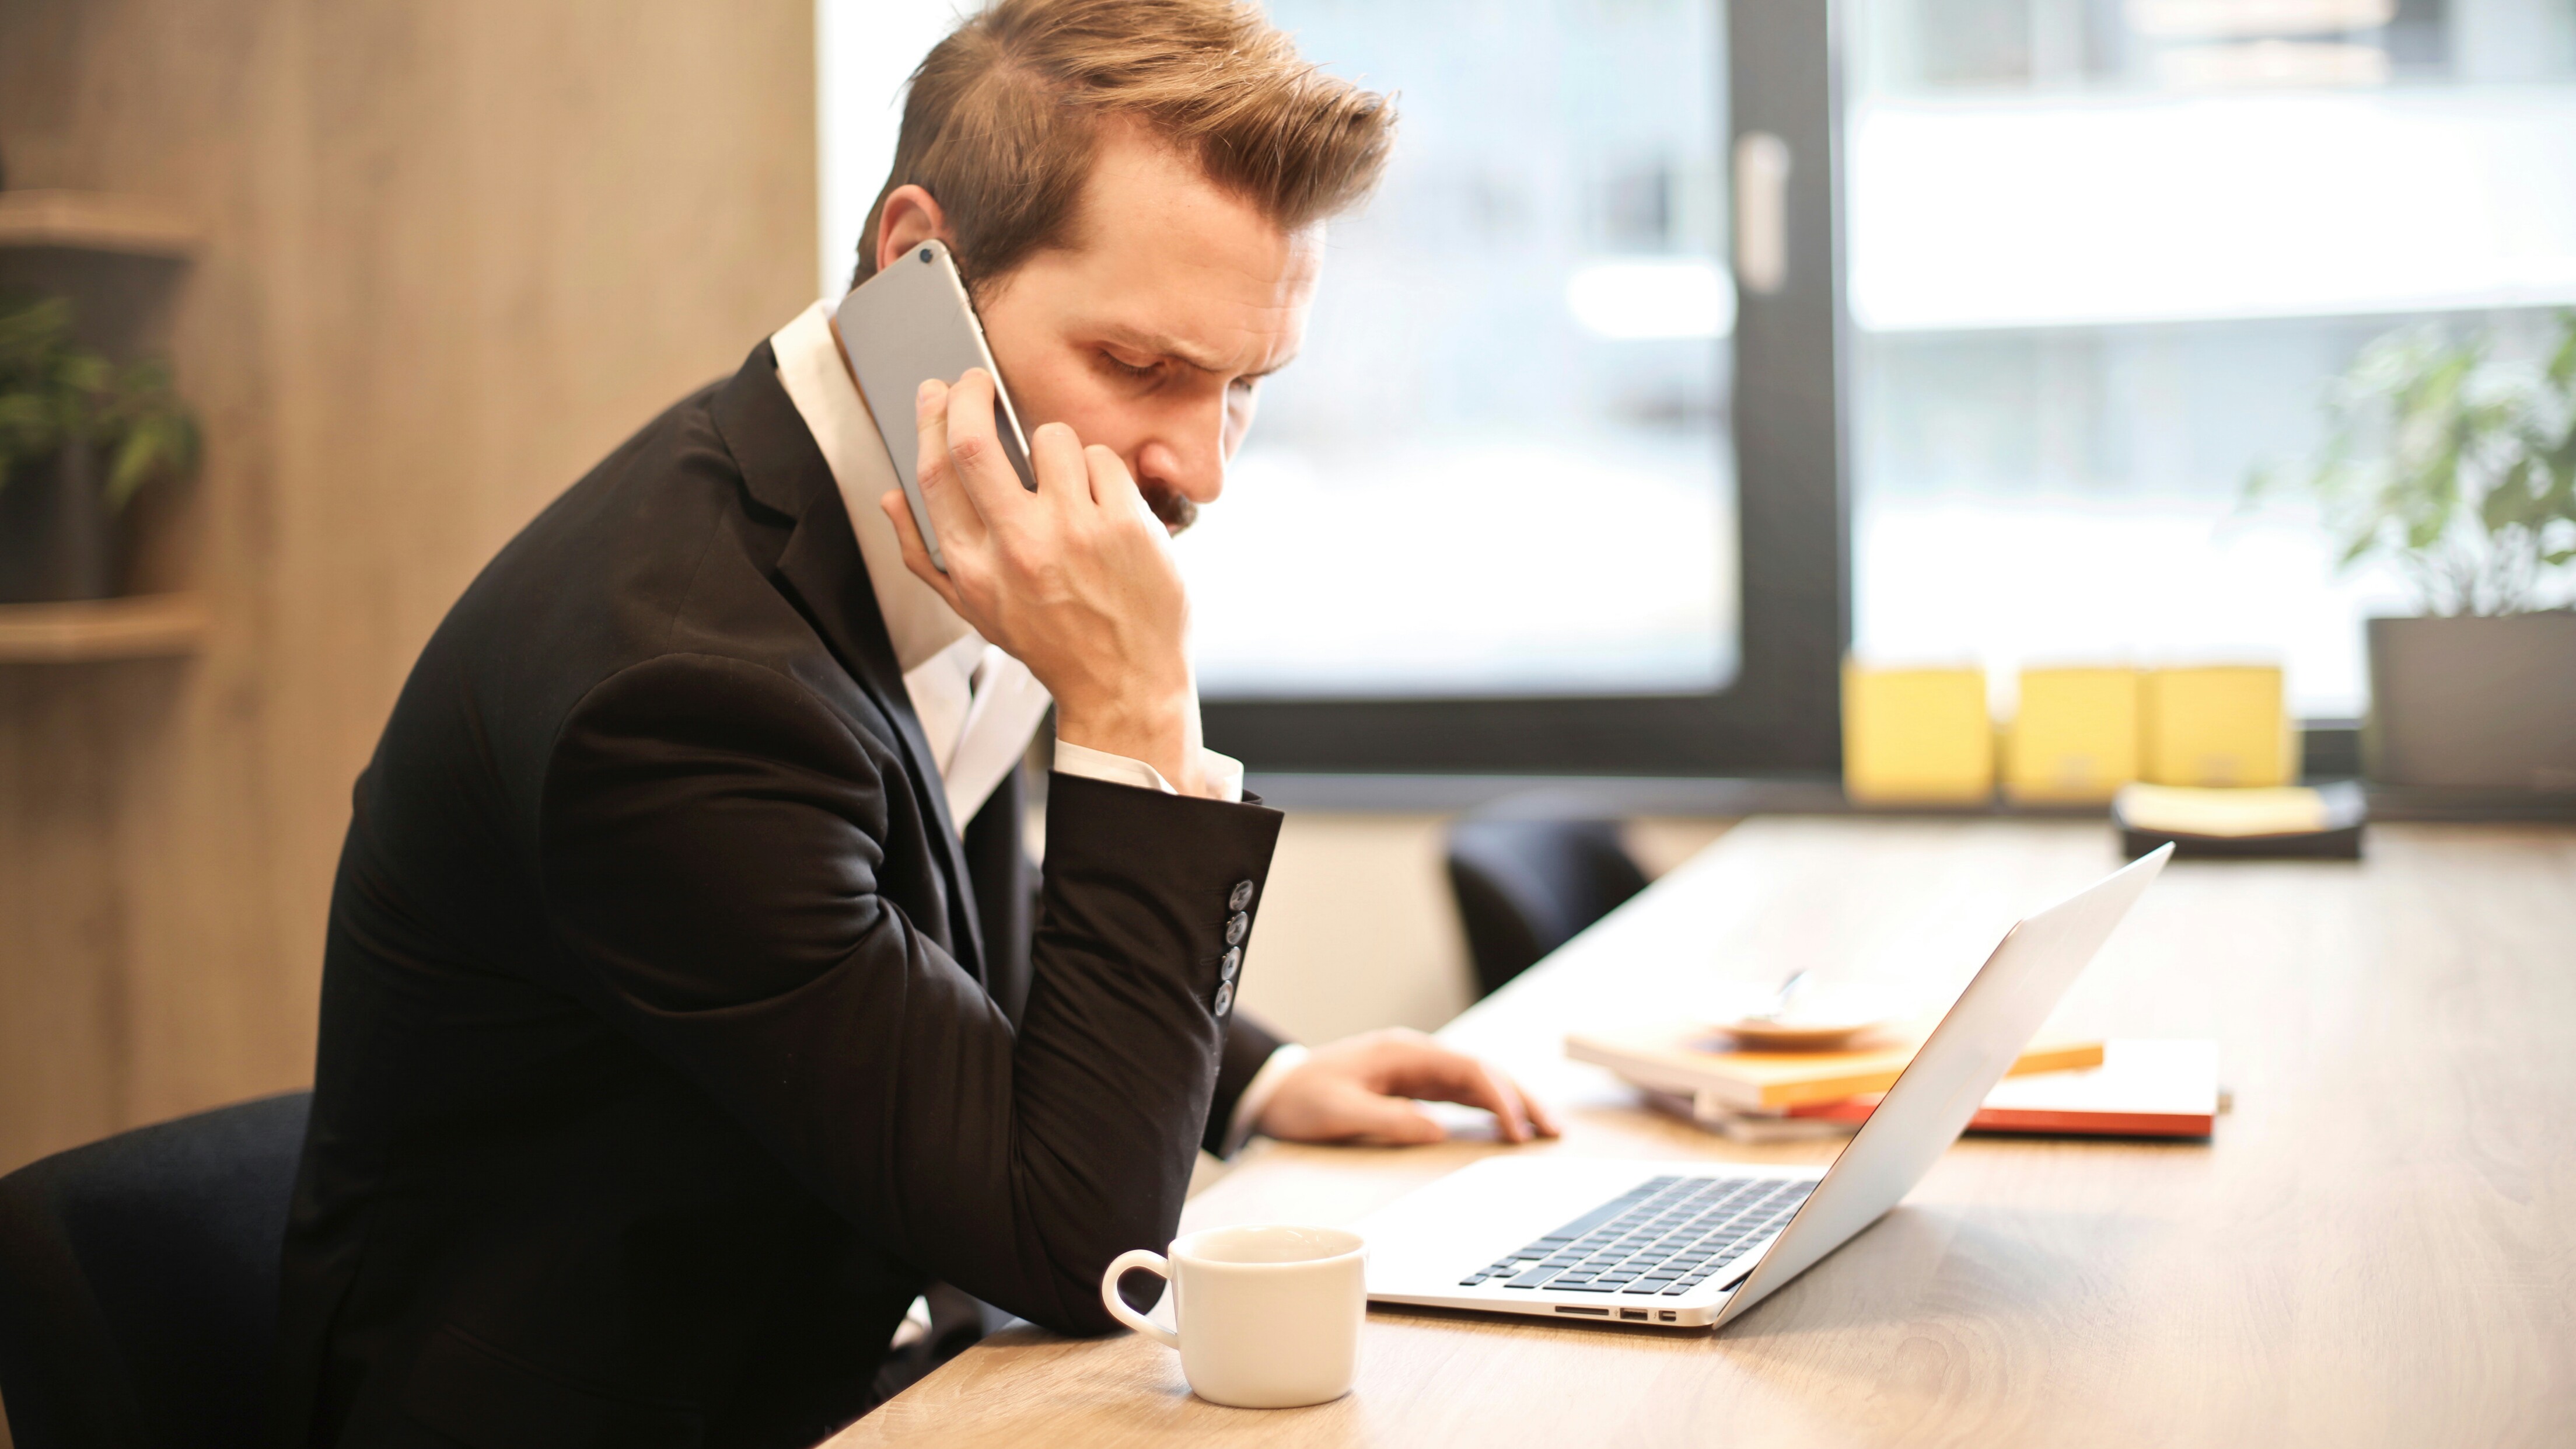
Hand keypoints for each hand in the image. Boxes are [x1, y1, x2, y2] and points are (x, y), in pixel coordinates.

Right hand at [884, 370, 1205, 794]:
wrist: (1123, 685)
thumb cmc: (1050, 643)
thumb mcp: (974, 610)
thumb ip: (925, 555)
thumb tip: (890, 497)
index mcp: (973, 568)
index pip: (935, 473)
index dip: (931, 419)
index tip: (937, 392)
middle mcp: (1017, 548)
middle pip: (974, 442)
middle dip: (970, 394)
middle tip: (978, 380)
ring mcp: (1074, 533)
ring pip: (1052, 439)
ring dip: (1055, 445)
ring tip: (1065, 479)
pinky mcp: (1124, 525)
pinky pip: (1103, 459)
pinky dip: (1101, 470)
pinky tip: (1103, 503)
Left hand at [1256, 1029, 1561, 1145]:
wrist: (1273, 1089)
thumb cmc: (1301, 1098)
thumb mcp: (1339, 1112)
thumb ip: (1389, 1120)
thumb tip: (1438, 1130)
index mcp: (1403, 1053)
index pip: (1468, 1070)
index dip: (1499, 1099)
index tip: (1517, 1130)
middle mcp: (1416, 1056)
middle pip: (1483, 1071)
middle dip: (1521, 1099)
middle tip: (1553, 1131)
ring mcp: (1416, 1069)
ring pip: (1477, 1082)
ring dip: (1511, 1104)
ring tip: (1543, 1131)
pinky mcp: (1412, 1086)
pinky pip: (1459, 1094)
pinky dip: (1488, 1108)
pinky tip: (1507, 1127)